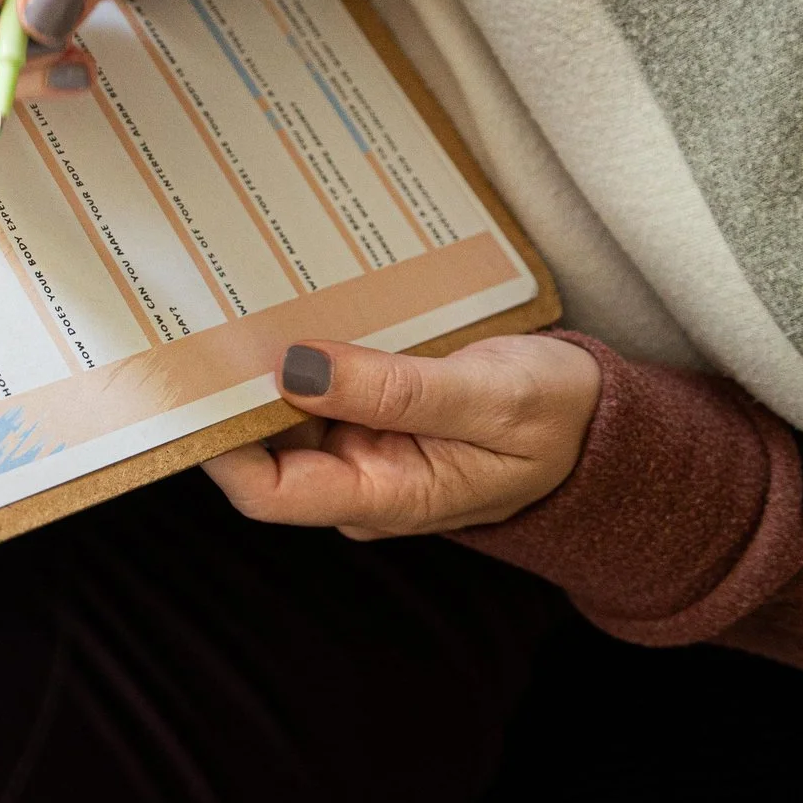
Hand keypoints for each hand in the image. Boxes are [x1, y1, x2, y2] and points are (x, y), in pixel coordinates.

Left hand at [203, 335, 602, 539]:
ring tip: (236, 305)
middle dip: (232, 393)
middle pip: (261, 447)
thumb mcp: (490, 397)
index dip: (220, 443)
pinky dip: (295, 354)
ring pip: (281, 411)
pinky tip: (283, 311)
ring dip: (259, 367)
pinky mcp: (367, 415)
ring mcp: (359, 448)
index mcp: (384, 497)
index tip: (200, 380)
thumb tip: (296, 369)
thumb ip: (394, 390)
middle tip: (206, 323)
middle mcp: (357, 480)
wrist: (602, 419)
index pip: (269, 492)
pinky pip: (312, 387)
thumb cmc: (559, 417)